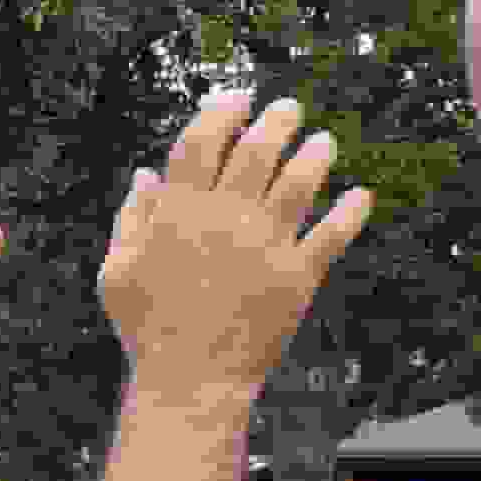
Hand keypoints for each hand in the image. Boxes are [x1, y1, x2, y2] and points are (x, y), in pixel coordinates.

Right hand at [96, 91, 376, 401]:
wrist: (189, 382)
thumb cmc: (147, 329)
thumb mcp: (118, 270)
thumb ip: (132, 218)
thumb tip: (146, 175)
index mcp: (178, 210)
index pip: (203, 140)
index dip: (222, 110)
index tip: (238, 97)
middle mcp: (225, 216)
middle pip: (257, 150)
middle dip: (276, 121)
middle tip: (288, 108)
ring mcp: (265, 244)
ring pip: (299, 181)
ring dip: (315, 155)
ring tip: (324, 142)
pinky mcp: (298, 276)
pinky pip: (332, 234)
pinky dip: (351, 211)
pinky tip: (361, 195)